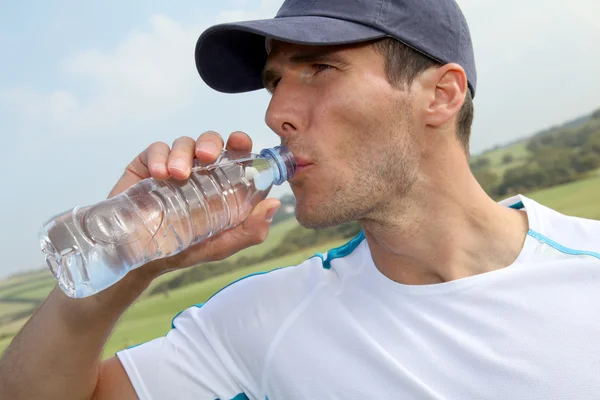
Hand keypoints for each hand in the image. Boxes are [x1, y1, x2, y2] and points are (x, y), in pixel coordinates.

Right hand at [108, 131, 280, 277]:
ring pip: (184, 143)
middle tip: (207, 156)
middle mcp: (201, 170)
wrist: (142, 259)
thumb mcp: (222, 245)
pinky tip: (158, 173)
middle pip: (210, 141)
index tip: (240, 141)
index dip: (241, 143)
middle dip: (210, 142)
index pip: (236, 154)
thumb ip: (250, 230)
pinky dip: (159, 157)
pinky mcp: (148, 165)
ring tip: (177, 174)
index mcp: (223, 183)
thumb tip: (274, 205)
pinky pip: (156, 149)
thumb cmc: (187, 249)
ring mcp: (175, 166)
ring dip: (182, 153)